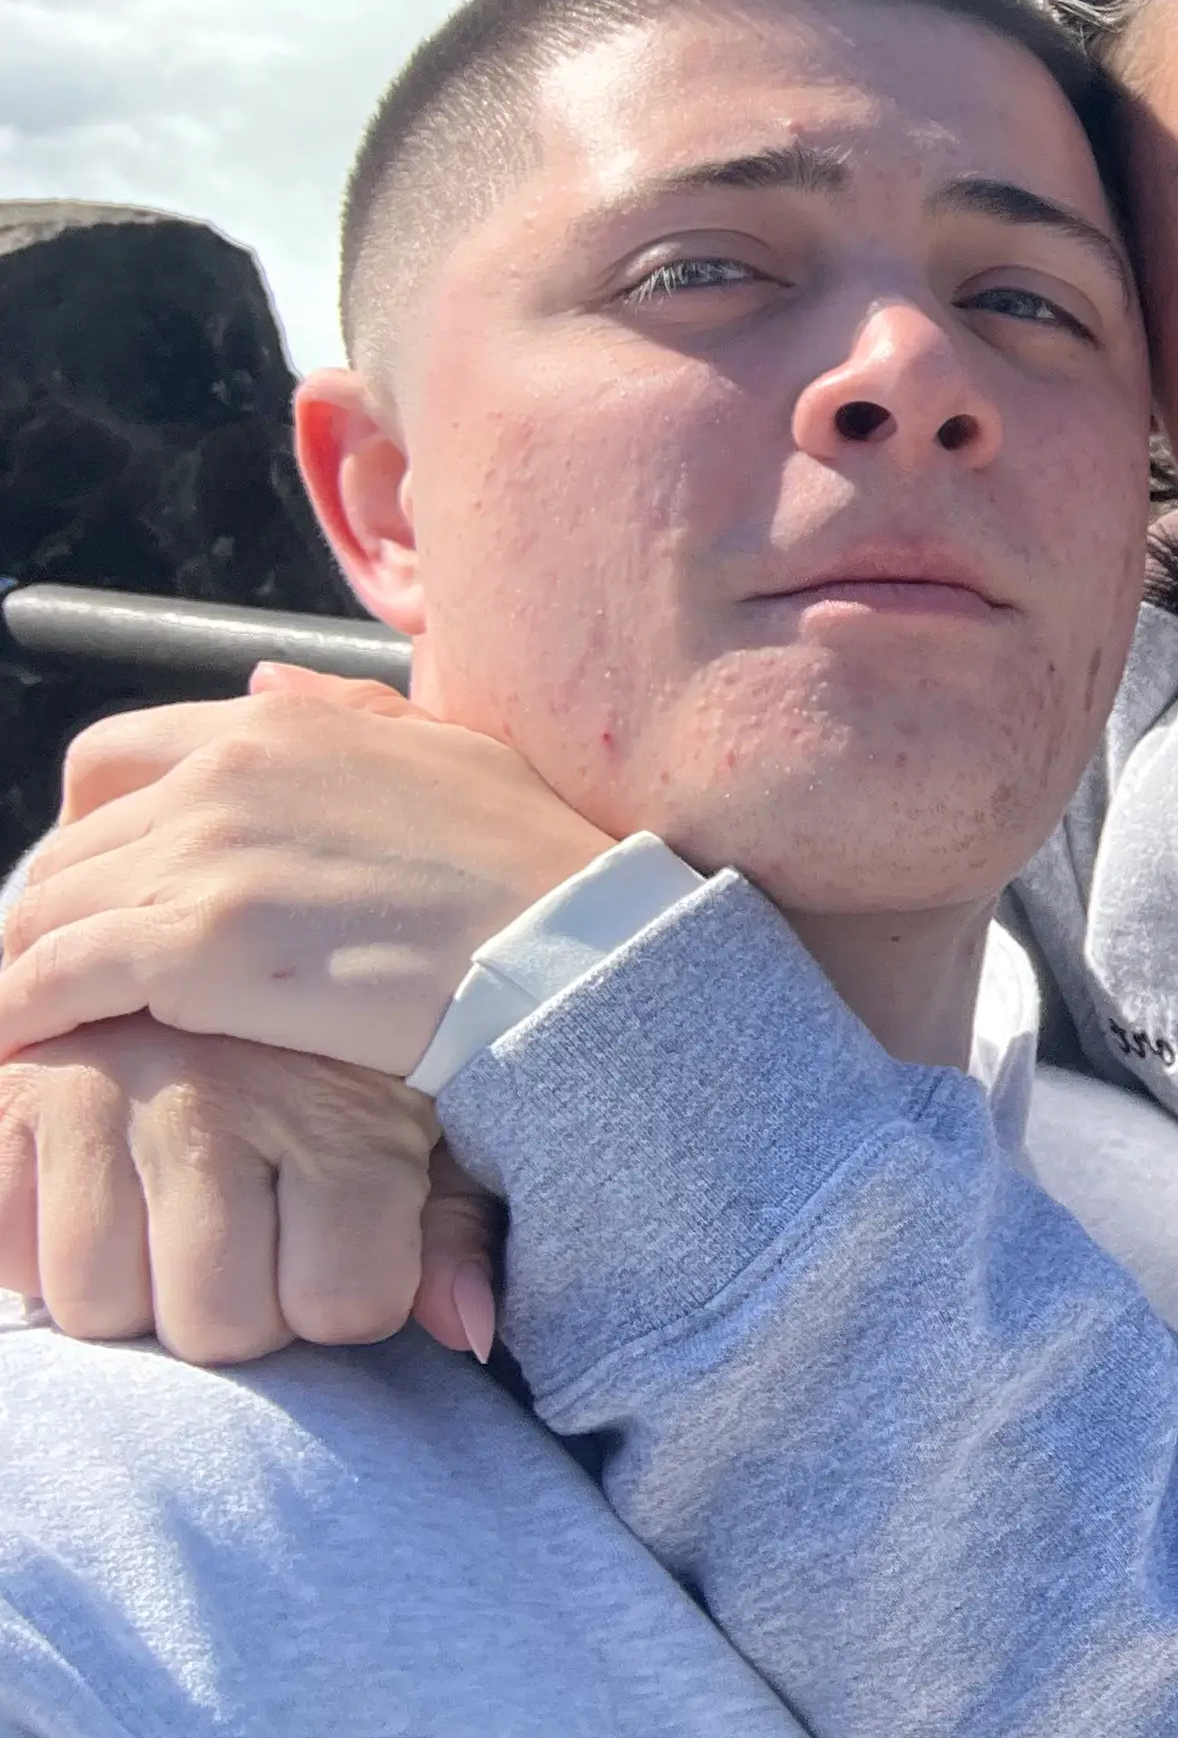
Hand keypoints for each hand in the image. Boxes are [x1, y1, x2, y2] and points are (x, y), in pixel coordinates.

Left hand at [0, 667, 612, 1075]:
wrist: (562, 944)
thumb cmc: (528, 861)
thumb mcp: (446, 752)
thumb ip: (345, 714)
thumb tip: (261, 684)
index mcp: (274, 728)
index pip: (109, 761)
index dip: (87, 830)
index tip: (101, 891)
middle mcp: (218, 776)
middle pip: (67, 851)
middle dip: (56, 917)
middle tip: (73, 982)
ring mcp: (199, 858)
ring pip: (41, 915)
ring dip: (29, 972)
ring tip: (39, 1028)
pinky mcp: (189, 948)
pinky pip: (47, 981)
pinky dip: (18, 1017)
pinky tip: (22, 1053)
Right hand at [0, 1015, 498, 1364]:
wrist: (228, 942)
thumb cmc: (341, 1061)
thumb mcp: (425, 1131)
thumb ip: (450, 1235)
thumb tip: (472, 1332)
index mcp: (337, 1115)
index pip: (341, 1306)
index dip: (341, 1304)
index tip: (342, 1256)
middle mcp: (216, 1101)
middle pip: (215, 1326)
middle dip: (234, 1311)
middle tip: (247, 1243)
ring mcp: (101, 1095)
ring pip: (99, 1306)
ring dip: (133, 1291)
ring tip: (170, 1221)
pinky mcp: (8, 1094)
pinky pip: (7, 1253)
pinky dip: (42, 1253)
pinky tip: (99, 1196)